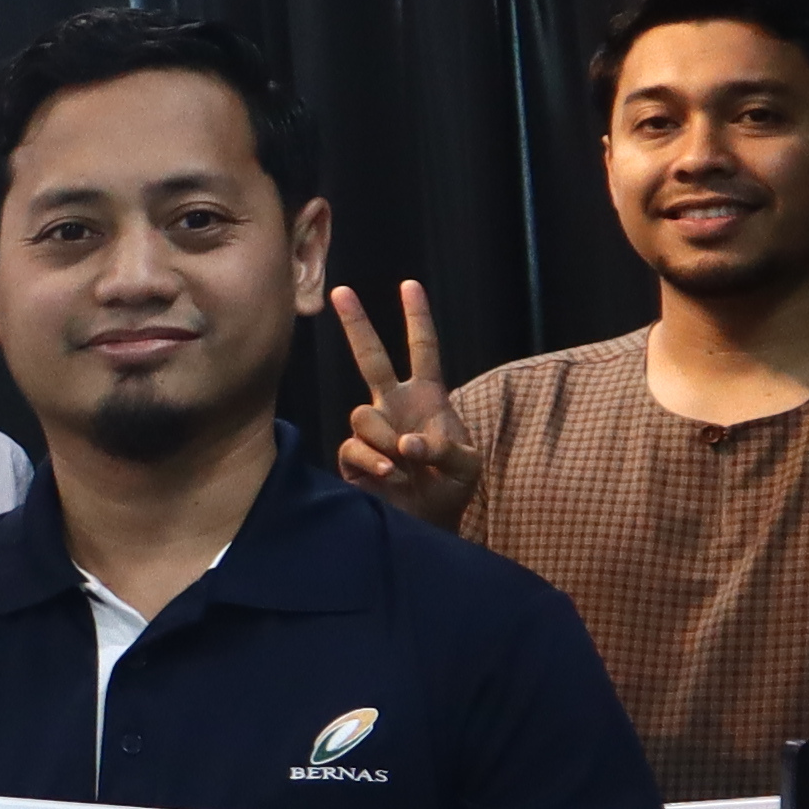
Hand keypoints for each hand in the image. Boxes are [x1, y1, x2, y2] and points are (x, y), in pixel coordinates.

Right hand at [328, 283, 484, 524]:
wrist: (429, 522)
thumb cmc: (452, 487)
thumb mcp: (467, 466)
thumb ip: (444, 450)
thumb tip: (406, 443)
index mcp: (428, 397)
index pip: (423, 350)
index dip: (417, 318)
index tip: (410, 286)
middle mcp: (395, 406)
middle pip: (371, 357)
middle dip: (357, 324)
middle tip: (341, 291)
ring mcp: (373, 430)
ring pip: (362, 413)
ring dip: (384, 437)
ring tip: (403, 463)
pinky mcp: (354, 457)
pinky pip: (354, 446)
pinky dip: (374, 460)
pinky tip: (390, 475)